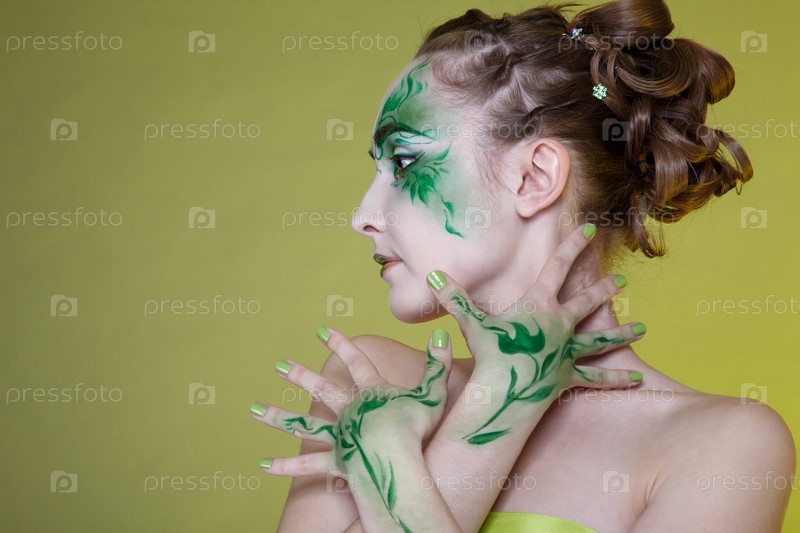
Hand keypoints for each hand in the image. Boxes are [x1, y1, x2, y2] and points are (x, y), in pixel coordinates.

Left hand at [251, 328, 452, 526]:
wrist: (397, 457)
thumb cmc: (417, 427)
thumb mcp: (433, 392)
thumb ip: (437, 364)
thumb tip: (442, 333)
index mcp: (372, 393)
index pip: (357, 363)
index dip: (341, 345)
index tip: (323, 331)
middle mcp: (350, 411)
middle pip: (322, 389)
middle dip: (301, 375)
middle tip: (279, 365)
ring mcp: (340, 435)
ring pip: (304, 426)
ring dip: (278, 417)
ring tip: (253, 410)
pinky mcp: (337, 460)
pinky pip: (308, 464)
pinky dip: (286, 466)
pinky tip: (263, 466)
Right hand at [425, 223, 644, 443]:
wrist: (506, 390)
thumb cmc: (490, 353)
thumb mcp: (471, 322)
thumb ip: (454, 299)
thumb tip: (433, 275)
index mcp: (538, 304)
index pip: (558, 267)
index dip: (572, 245)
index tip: (589, 228)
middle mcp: (559, 324)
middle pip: (586, 302)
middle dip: (603, 288)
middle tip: (622, 280)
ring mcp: (568, 350)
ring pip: (600, 338)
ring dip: (622, 333)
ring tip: (644, 329)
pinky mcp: (570, 375)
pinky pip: (597, 376)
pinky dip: (616, 378)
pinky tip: (637, 380)